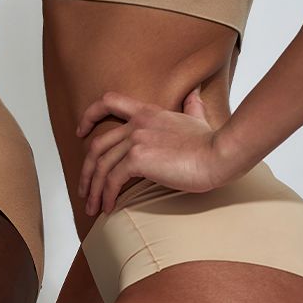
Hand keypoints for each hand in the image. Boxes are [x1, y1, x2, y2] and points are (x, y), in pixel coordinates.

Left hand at [75, 87, 240, 216]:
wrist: (221, 153)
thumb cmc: (213, 142)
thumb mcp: (198, 118)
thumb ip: (192, 106)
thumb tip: (194, 94)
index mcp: (147, 112)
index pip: (108, 101)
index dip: (89, 116)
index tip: (80, 132)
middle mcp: (137, 123)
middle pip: (97, 146)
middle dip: (86, 171)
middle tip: (85, 191)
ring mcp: (136, 139)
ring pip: (101, 166)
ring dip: (94, 190)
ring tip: (93, 208)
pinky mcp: (139, 158)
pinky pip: (112, 180)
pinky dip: (107, 196)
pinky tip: (110, 208)